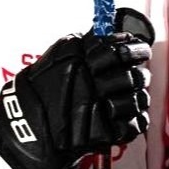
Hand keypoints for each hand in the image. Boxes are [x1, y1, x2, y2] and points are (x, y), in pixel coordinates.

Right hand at [0, 7, 152, 168]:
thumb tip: (116, 35)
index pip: (122, 49)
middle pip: (135, 75)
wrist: (29, 125)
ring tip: (128, 95)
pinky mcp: (108, 134)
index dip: (134, 47)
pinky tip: (126, 114)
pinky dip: (136, 117)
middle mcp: (94, 84)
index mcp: (82, 60)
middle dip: (139, 73)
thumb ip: (87, 43)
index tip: (138, 47)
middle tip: (135, 72)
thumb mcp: (61, 53)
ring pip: (139, 98)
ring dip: (138, 95)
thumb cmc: (43, 87)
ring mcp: (102, 110)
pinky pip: (138, 122)